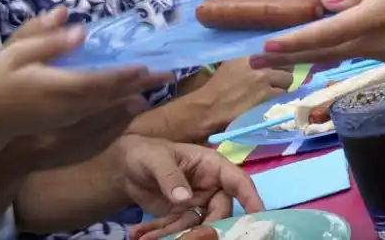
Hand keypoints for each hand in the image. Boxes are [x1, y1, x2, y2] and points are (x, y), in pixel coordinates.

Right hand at [0, 8, 168, 142]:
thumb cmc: (0, 80)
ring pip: (109, 108)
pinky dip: (120, 108)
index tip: (148, 66)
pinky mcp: (68, 125)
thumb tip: (79, 27)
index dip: (125, 75)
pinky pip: (100, 116)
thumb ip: (47, 40)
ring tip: (159, 84)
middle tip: (170, 74)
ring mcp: (70, 119)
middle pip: (112, 95)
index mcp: (58, 88)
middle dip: (142, 85)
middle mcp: (70, 107)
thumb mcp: (17, 53)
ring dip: (135, 96)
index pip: (99, 81)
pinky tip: (134, 100)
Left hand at [119, 135, 262, 239]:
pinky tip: (139, 234)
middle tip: (186, 238)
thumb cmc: (147, 153)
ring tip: (146, 237)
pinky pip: (176, 229)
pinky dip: (159, 233)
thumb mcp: (157, 160)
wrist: (127, 167)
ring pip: (196, 224)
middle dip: (206, 225)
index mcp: (213, 166)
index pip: (238, 181)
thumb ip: (170, 177)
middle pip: (220, 210)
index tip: (257, 214)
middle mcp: (210, 186)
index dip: (250, 196)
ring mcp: (197, 203)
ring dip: (172, 233)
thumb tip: (184, 198)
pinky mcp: (180, 215)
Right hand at [189, 58, 292, 122]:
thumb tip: (267, 56)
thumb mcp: (232, 64)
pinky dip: (279, 99)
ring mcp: (264, 79)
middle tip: (276, 82)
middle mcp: (260, 64)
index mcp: (251, 54)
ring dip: (282, 88)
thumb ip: (251, 59)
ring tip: (272, 93)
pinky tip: (270, 102)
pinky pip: (282, 95)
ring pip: (287, 82)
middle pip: (287, 67)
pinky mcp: (267, 95)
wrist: (209, 107)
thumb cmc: (218, 86)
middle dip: (283, 75)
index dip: (281, 62)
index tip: (279, 68)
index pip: (279, 53)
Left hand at [254, 0, 384, 68]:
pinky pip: (361, 54)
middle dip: (288, 56)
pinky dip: (336, 52)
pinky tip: (323, 50)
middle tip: (253, 62)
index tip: (263, 47)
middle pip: (326, 52)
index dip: (293, 41)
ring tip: (278, 57)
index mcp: (379, 17)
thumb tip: (327, 2)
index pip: (327, 33)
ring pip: (342, 55)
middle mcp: (380, 43)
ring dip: (309, 55)